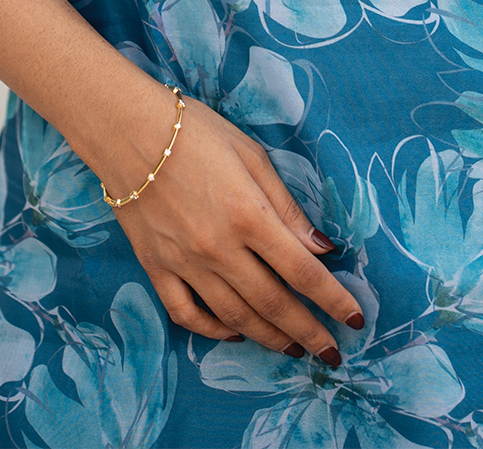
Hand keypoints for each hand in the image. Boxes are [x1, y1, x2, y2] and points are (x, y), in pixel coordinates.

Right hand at [106, 91, 362, 364]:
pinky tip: (233, 332)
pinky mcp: (156, 269)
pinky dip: (214, 330)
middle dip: (309, 332)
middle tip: (332, 352)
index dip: (334, 300)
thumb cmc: (196, 132)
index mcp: (249, 215)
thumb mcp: (252, 155)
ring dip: (270, 337)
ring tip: (293, 348)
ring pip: (235, 317)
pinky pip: (188, 314)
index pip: (303, 271)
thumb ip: (286, 206)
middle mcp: (219, 249)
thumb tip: (321, 248)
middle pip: (273, 303)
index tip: (356, 319)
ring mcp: (185, 264)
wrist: (126, 130)